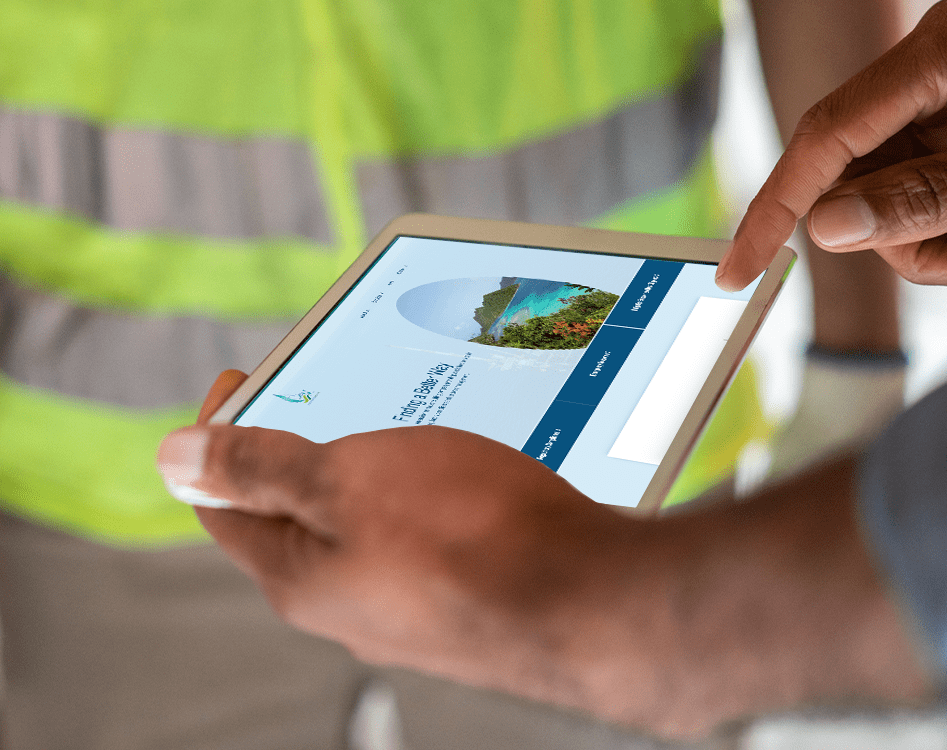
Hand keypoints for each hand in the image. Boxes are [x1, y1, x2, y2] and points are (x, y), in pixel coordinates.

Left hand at [158, 371, 664, 724]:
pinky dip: (420, 496)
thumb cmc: (468, 533)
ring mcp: (406, 607)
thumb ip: (258, 469)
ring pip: (365, 525)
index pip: (224, 503)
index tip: (241, 378)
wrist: (588, 601)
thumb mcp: (346, 480)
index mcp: (299, 576)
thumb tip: (173, 458)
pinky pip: (419, 537)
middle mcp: (346, 603)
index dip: (218, 433)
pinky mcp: (460, 601)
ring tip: (401, 418)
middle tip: (328, 391)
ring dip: (369, 470)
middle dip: (300, 447)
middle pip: (297, 515)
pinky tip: (460, 468)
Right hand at [717, 0, 946, 291]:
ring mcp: (942, 110)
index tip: (737, 272)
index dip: (772, 209)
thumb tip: (827, 229)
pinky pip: (929, 204)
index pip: (822, 141)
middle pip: (861, 186)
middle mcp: (926, 81)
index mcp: (938, 57)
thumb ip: (928, 196)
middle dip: (916, 242)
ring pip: (895, 207)